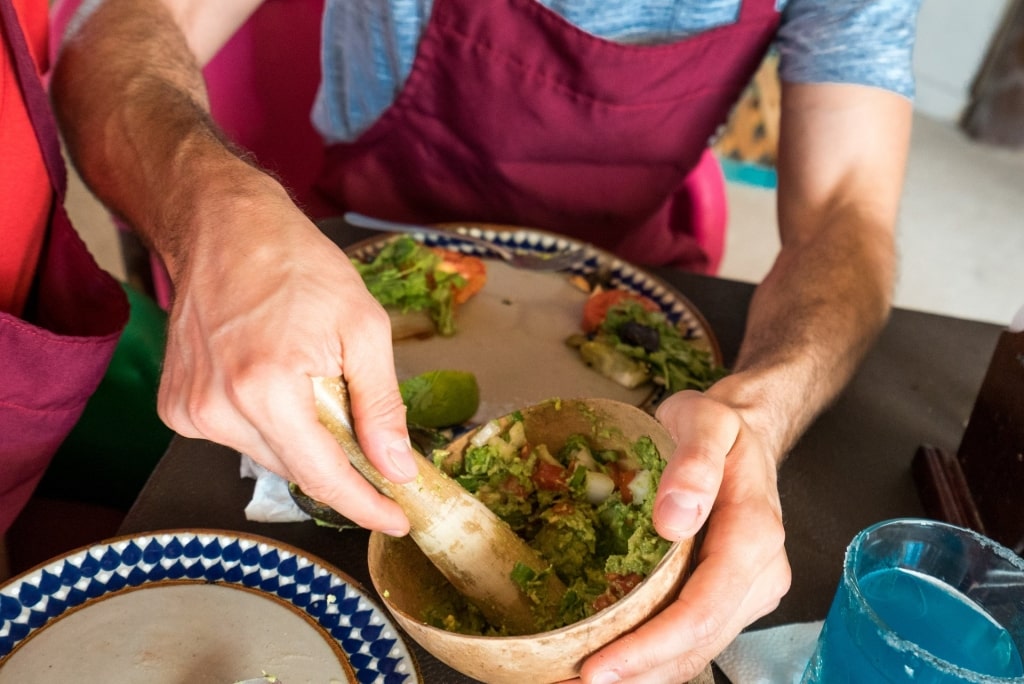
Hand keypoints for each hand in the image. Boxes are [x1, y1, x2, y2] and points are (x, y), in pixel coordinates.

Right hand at [156, 185, 417, 533]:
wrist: (223, 228)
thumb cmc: (297, 266)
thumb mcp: (364, 327)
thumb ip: (380, 406)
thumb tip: (395, 467)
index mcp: (265, 388)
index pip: (323, 476)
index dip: (364, 504)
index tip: (397, 520)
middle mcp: (217, 408)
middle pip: (297, 469)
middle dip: (340, 460)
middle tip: (369, 433)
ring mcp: (189, 411)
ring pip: (269, 455)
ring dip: (302, 436)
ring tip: (310, 379)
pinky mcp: (176, 408)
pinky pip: (240, 437)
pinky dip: (269, 423)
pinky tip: (274, 379)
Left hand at [575, 390, 790, 682]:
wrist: (746, 433)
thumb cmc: (720, 426)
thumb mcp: (707, 421)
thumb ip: (694, 464)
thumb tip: (674, 520)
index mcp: (754, 536)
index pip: (701, 610)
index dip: (650, 646)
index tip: (598, 666)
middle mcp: (758, 575)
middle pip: (698, 644)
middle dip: (637, 673)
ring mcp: (746, 591)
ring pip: (696, 651)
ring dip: (642, 676)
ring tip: (579, 683)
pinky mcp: (728, 597)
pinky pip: (692, 638)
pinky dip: (651, 659)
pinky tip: (612, 664)